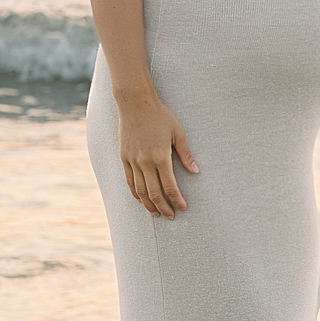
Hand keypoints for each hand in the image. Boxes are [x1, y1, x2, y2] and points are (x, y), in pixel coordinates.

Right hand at [117, 93, 197, 218]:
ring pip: (140, 191)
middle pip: (154, 193)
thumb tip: (195, 171)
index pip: (169, 186)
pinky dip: (135, 193)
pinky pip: (129, 181)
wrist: (136, 104)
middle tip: (171, 217)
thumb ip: (186, 154)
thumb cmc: (160, 116)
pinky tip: (141, 200)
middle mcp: (145, 162)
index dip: (176, 200)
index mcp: (160, 156)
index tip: (183, 208)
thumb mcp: (178, 132)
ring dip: (149, 205)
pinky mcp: (124, 158)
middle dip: (164, 207)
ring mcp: (132, 161)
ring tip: (157, 214)